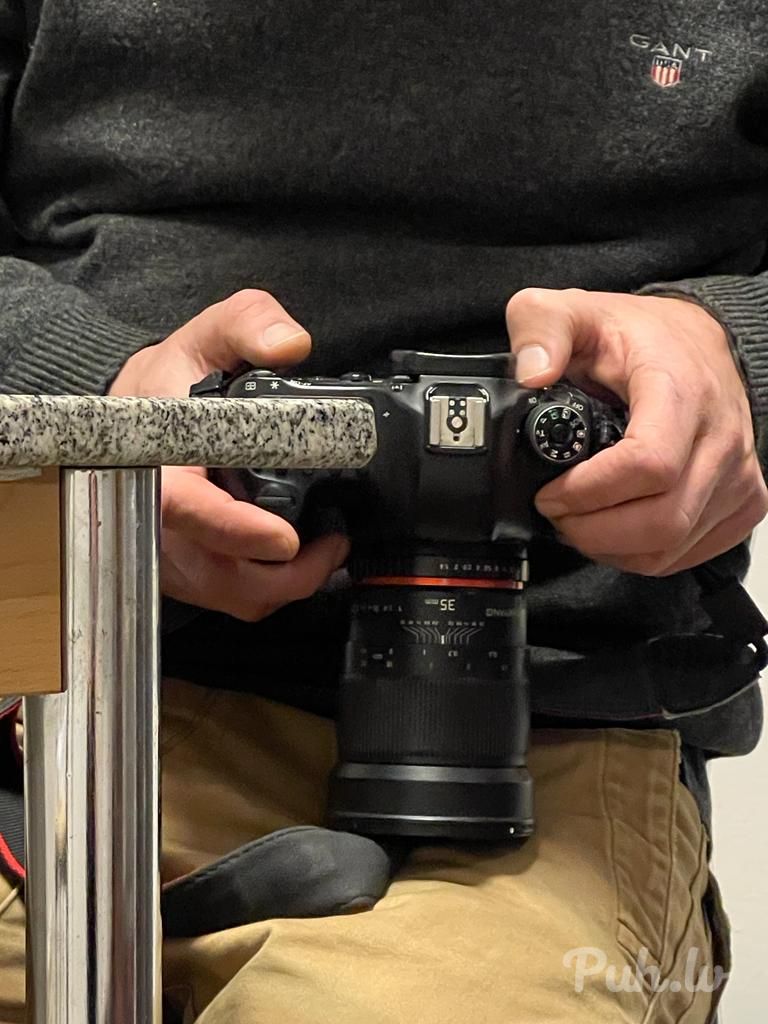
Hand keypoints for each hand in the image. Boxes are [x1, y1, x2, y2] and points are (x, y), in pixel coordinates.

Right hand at [110, 290, 348, 618]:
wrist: (131, 416)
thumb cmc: (167, 383)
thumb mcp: (205, 336)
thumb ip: (248, 323)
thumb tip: (290, 343)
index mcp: (156, 463)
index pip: (184, 509)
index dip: (236, 531)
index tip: (285, 538)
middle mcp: (157, 521)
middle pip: (223, 573)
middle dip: (289, 570)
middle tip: (337, 535)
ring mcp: (172, 555)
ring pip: (235, 595)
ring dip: (289, 582)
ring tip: (328, 545)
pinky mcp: (186, 575)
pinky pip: (235, 600)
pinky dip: (276, 589)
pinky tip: (299, 559)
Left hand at [506, 288, 767, 575]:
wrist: (699, 342)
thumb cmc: (640, 336)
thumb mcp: (577, 312)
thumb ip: (542, 327)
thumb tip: (531, 373)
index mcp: (680, 391)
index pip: (649, 464)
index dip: (590, 492)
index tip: (550, 492)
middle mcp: (720, 438)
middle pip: (662, 520)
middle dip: (593, 530)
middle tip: (556, 514)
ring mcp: (737, 475)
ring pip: (673, 545)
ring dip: (612, 547)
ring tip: (578, 523)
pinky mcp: (744, 500)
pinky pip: (690, 552)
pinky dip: (642, 555)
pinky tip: (614, 533)